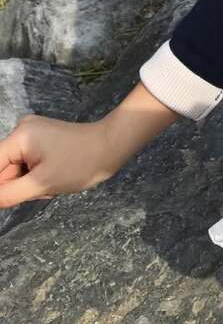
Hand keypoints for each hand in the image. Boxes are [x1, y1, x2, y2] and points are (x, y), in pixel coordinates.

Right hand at [0, 116, 122, 208]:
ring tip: (51, 183)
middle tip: (43, 189)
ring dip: (28, 184)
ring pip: (16, 170)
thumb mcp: (41, 184)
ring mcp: (32, 133)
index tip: (23, 191)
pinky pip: (27, 164)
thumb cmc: (80, 164)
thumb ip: (8, 194)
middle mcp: (22, 129)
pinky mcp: (41, 139)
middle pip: (4, 169)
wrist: (111, 146)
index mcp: (19, 136)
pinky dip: (35, 176)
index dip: (0, 187)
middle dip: (18, 186)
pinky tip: (53, 177)